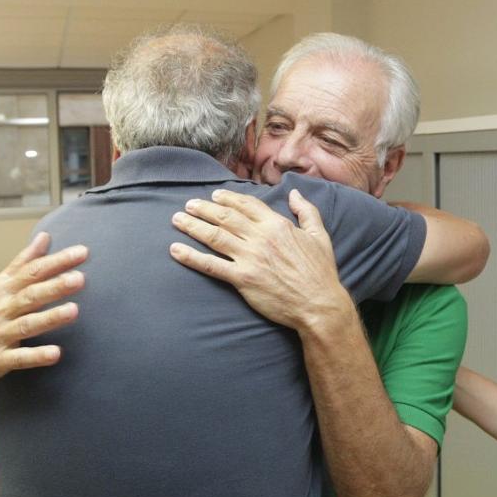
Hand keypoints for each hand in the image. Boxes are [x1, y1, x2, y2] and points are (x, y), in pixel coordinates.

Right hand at [0, 232, 87, 383]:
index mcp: (3, 289)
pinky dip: (36, 356)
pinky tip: (56, 354)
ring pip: (26, 325)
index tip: (82, 252)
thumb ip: (24, 263)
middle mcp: (1, 309)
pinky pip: (19, 358)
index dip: (56, 261)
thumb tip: (45, 236)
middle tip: (80, 278)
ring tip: (74, 311)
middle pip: (30, 295)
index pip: (32, 271)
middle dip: (54, 286)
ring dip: (50, 318)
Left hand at [169, 189, 351, 331]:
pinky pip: (211, 265)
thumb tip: (294, 192)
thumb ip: (307, 211)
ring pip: (214, 236)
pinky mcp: (242, 279)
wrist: (318, 304)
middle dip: (203, 208)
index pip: (247, 205)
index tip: (214, 196)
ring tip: (177, 219)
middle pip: (225, 217)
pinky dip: (191, 257)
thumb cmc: (321, 272)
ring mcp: (249, 258)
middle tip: (188, 204)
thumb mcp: (319, 236)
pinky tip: (175, 250)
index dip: (228, 198)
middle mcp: (260, 237)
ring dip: (192, 226)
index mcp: (277, 225)